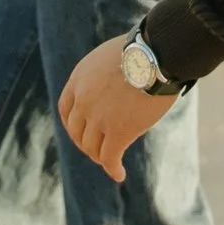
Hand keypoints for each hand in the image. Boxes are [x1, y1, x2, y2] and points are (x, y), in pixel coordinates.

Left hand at [59, 35, 175, 183]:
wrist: (157, 54)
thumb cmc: (144, 50)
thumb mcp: (111, 55)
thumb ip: (104, 74)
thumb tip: (116, 84)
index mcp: (79, 79)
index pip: (66, 109)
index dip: (72, 124)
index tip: (81, 131)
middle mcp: (83, 101)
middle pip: (77, 132)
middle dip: (86, 143)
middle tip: (98, 149)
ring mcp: (99, 118)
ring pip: (92, 148)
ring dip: (100, 157)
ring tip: (111, 161)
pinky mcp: (119, 132)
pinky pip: (109, 158)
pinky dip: (113, 169)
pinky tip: (119, 174)